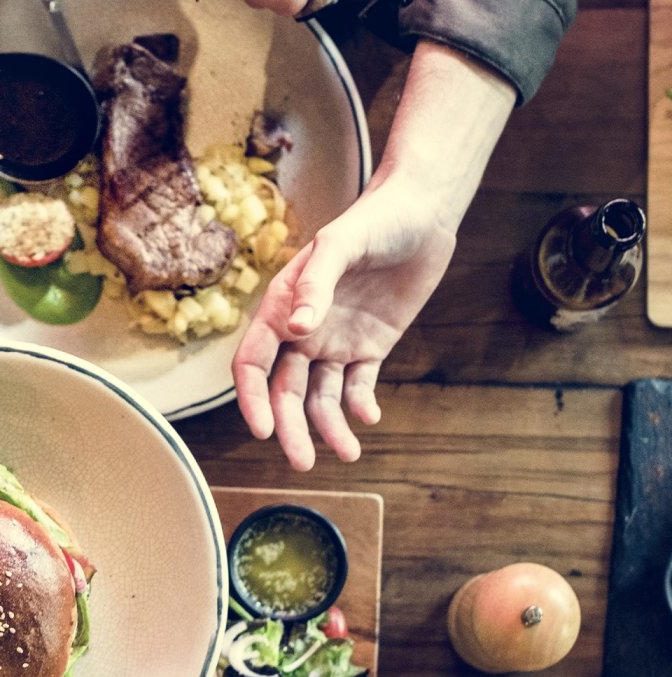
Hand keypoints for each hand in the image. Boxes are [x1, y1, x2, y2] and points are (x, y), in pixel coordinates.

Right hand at [231, 174, 456, 468]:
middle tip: (302, 462)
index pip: (253, 362)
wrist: (424, 213)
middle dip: (291, 428)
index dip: (252, 398)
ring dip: (328, 428)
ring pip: (320, 398)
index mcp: (283, 308)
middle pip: (285, 392)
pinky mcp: (369, 348)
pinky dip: (360, 407)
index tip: (263, 429)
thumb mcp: (342, 243)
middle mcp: (302, 333)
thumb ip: (316, 284)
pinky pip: (357, 387)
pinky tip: (369, 418)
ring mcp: (335, 343)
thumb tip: (297, 331)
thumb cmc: (375, 219)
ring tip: (348, 452)